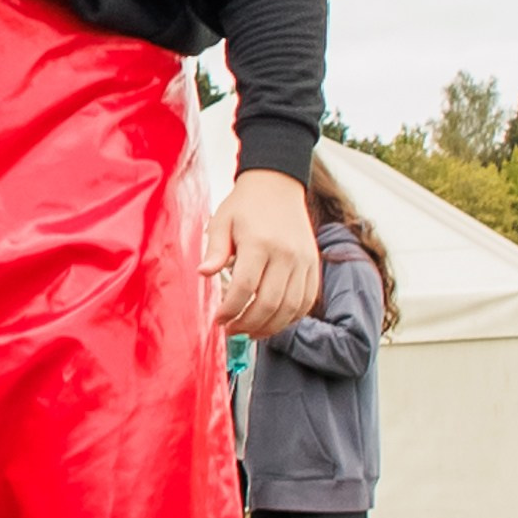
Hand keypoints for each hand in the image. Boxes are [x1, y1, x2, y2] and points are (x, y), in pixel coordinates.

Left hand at [201, 170, 317, 336]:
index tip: (218, 320)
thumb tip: (203, 273)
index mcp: (259, 243)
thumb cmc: (245, 205)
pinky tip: (273, 322)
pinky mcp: (313, 265)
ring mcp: (303, 261)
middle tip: (232, 330)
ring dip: (269, 327)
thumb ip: (214, 249)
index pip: (245, 287)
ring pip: (290, 307)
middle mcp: (286, 254)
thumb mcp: (221, 222)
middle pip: (269, 303)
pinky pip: (307, 301)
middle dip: (247, 324)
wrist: (277, 185)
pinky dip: (291, 317)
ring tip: (250, 332)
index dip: (230, 310)